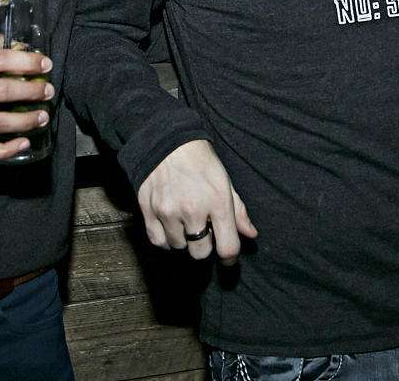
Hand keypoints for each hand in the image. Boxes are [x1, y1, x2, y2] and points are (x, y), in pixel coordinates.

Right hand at [137, 139, 256, 263]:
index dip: (229, 258)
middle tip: (203, 230)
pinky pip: (158, 242)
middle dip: (205, 246)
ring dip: (184, 240)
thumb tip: (250, 234)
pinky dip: (165, 239)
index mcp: (217, 200)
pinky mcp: (148, 210)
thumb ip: (238, 211)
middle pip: (200, 253)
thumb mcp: (225, 181)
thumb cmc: (200, 160)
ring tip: (185, 220)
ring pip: (179, 247)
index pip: (227, 246)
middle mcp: (192, 209)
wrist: (166, 141)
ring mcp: (168, 211)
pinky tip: (170, 225)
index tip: (227, 257)